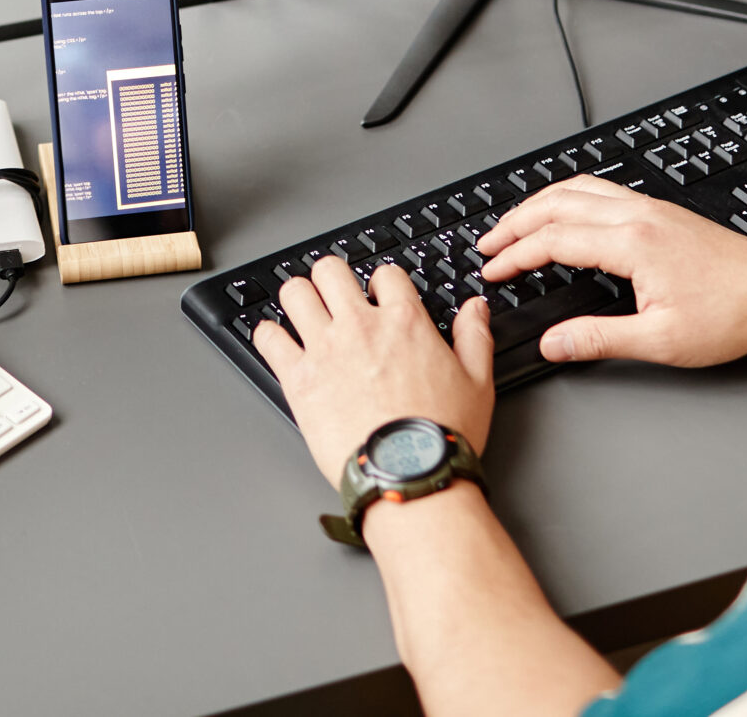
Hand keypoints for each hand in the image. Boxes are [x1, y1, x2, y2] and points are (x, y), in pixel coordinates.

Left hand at [252, 254, 495, 485]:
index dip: (382, 283)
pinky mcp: (298, 379)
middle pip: (330, 270)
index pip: (386, 274)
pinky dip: (268, 335)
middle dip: (331, 279)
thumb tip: (475, 309)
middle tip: (334, 296)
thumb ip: (475, 337)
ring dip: (299, 298)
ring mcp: (326, 349)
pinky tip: (277, 342)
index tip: (379, 297)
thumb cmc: (441, 436)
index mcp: (405, 322)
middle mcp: (361, 327)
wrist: (407, 476)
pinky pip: (268, 338)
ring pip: (295, 293)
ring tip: (303, 312)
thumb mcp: (478, 383)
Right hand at [475, 176, 746, 367]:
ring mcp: (650, 208)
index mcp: (633, 243)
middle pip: (557, 204)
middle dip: (514, 223)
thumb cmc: (731, 315)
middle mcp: (639, 215)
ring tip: (514, 224)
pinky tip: (564, 211)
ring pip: (577, 189)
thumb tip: (555, 342)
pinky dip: (567, 197)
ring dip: (538, 204)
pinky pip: (600, 189)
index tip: (494, 271)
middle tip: (489, 245)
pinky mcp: (661, 211)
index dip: (516, 255)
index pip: (554, 239)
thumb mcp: (661, 341)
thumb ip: (599, 339)